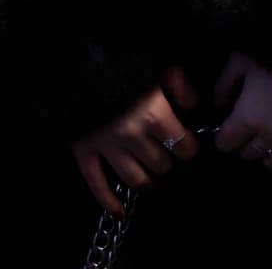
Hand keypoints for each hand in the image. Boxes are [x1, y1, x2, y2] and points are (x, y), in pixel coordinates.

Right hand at [69, 64, 200, 218]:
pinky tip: (120, 209)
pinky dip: (109, 201)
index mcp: (153, 114)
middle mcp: (132, 135)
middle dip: (165, 158)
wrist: (79, 61)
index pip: (183, 147)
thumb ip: (179, 85)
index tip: (184, 141)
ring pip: (135, 179)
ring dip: (146, 178)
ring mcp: (107, 147)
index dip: (187, 145)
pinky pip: (97, 184)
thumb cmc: (123, 64)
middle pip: (161, 165)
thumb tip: (192, 106)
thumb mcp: (158, 66)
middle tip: (161, 149)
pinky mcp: (84, 152)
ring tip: (147, 170)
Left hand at [212, 50, 271, 174]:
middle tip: (249, 130)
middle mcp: (271, 134)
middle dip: (245, 143)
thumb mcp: (241, 60)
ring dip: (266, 154)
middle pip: (248, 154)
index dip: (224, 136)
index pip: (226, 143)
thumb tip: (218, 104)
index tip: (227, 130)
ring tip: (267, 140)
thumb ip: (225, 84)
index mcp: (249, 115)